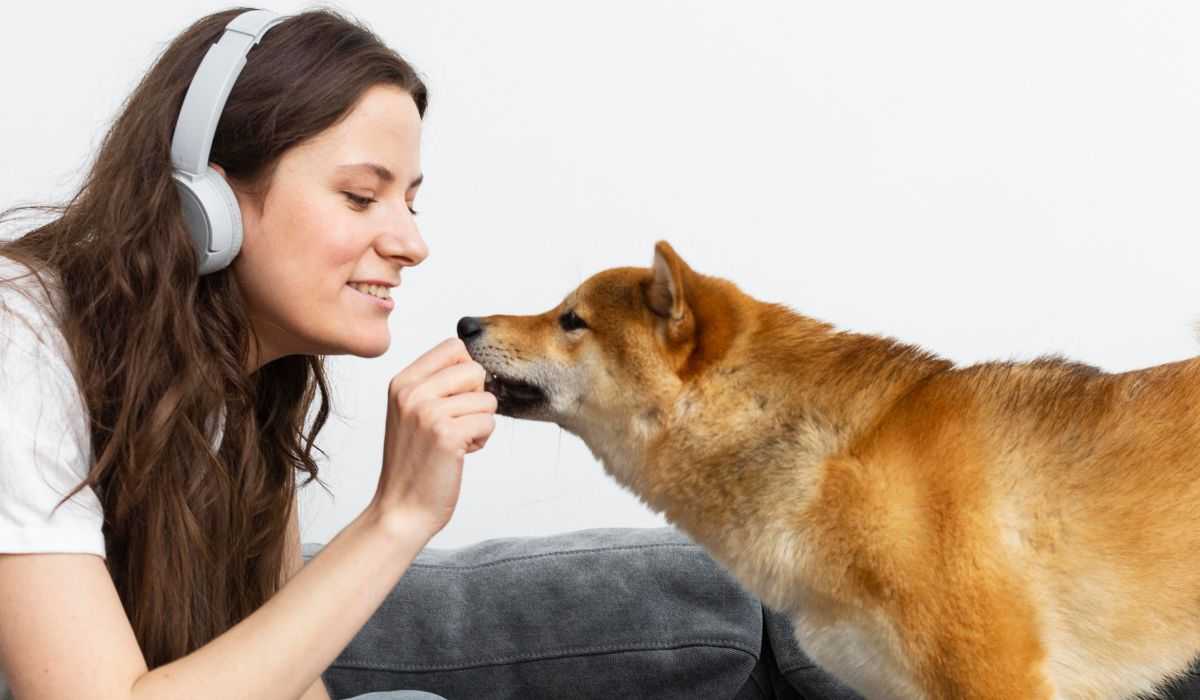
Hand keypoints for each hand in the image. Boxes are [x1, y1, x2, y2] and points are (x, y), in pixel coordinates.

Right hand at [371, 338, 496, 536]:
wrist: (401, 510)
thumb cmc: (414, 463)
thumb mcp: (412, 413)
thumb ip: (435, 384)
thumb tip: (476, 362)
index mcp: (402, 382)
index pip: (454, 347)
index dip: (467, 372)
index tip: (456, 399)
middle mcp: (411, 392)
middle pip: (475, 369)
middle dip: (477, 399)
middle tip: (457, 423)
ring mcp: (427, 413)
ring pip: (487, 399)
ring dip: (480, 423)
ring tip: (456, 441)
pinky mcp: (446, 435)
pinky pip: (489, 421)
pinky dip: (482, 439)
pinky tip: (460, 453)